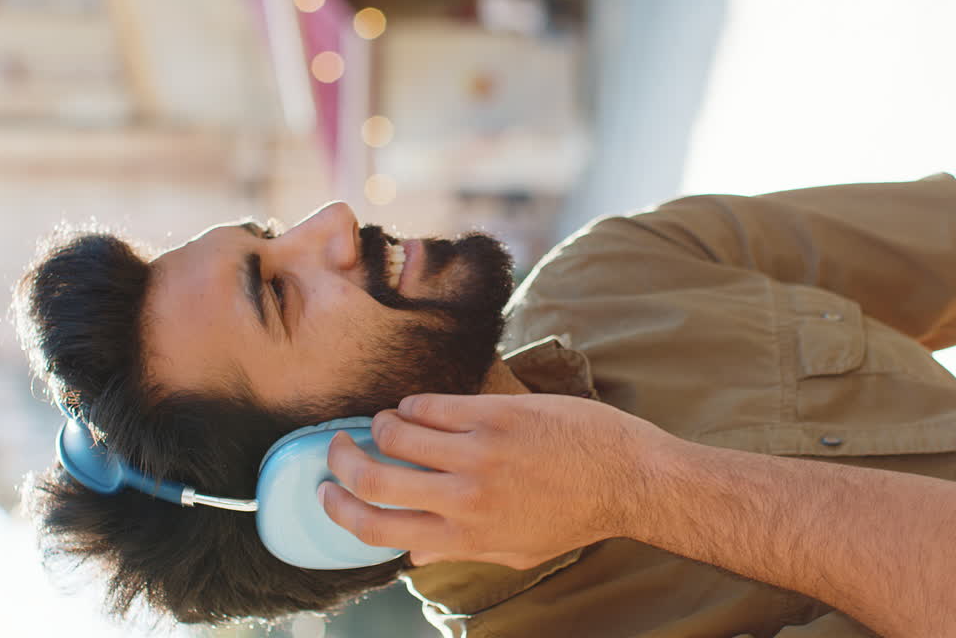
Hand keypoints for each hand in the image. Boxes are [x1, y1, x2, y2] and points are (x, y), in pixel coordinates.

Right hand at [319, 392, 669, 569]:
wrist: (629, 479)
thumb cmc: (574, 516)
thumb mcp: (515, 551)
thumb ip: (461, 550)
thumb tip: (413, 552)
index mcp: (465, 536)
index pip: (378, 529)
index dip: (339, 508)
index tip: (326, 490)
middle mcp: (465, 498)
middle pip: (373, 479)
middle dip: (343, 459)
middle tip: (340, 445)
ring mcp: (479, 454)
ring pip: (397, 432)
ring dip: (381, 424)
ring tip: (388, 421)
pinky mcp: (496, 415)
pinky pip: (431, 404)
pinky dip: (414, 404)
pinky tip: (419, 405)